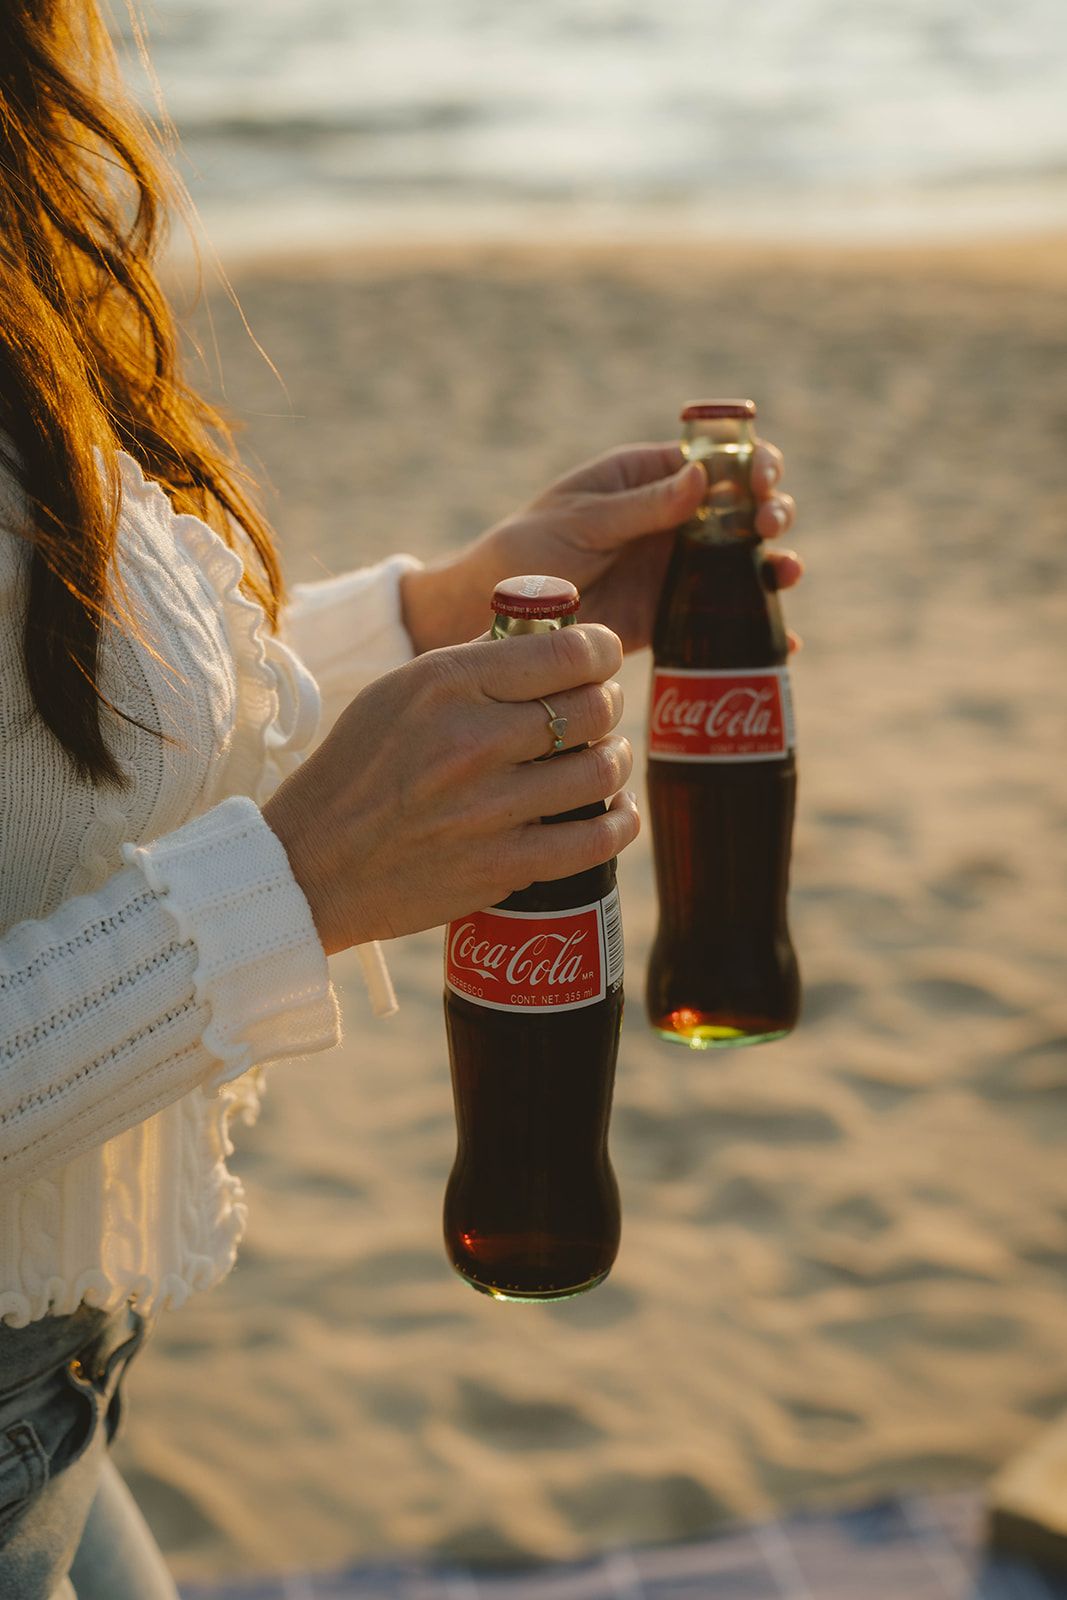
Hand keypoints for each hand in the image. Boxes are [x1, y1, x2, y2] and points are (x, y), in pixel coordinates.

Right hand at [263, 624, 637, 954]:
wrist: (312, 865)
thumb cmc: (358, 770)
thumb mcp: (398, 692)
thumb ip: (472, 664)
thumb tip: (544, 638)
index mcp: (445, 683)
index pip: (567, 651)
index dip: (601, 650)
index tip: (600, 658)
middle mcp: (471, 740)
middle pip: (595, 708)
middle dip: (608, 704)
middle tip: (599, 712)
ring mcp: (489, 808)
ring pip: (603, 771)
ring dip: (616, 760)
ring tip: (604, 758)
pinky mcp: (501, 866)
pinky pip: (597, 839)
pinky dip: (619, 821)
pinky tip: (613, 810)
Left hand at [401, 440, 799, 653]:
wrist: (499, 619)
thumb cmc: (525, 552)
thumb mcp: (581, 521)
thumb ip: (641, 506)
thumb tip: (703, 478)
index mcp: (646, 479)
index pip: (713, 459)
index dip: (749, 462)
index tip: (762, 478)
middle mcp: (669, 521)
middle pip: (740, 508)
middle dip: (769, 511)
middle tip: (768, 526)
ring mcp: (673, 570)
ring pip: (742, 562)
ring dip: (774, 564)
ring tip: (784, 574)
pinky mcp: (670, 617)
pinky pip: (721, 618)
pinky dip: (755, 628)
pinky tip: (783, 641)